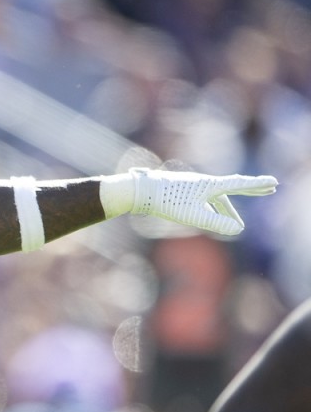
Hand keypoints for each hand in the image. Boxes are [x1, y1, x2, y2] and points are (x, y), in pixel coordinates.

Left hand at [102, 168, 276, 235]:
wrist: (138, 190)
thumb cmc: (165, 202)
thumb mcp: (192, 215)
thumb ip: (215, 222)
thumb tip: (237, 229)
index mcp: (209, 185)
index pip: (239, 184)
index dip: (256, 185)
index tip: (273, 182)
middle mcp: (202, 182)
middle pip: (231, 188)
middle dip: (250, 190)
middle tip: (268, 189)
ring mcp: (190, 185)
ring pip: (215, 198)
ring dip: (227, 209)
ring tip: (235, 224)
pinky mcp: (179, 190)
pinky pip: (202, 199)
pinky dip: (211, 208)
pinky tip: (207, 217)